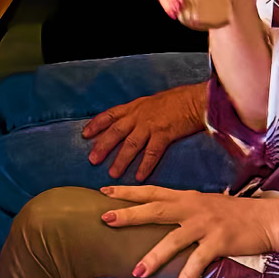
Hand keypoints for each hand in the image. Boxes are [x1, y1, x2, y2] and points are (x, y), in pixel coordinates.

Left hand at [81, 82, 208, 179]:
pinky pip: (152, 152)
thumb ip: (138, 113)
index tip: (85, 135)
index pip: (109, 115)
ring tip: (112, 173)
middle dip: (102, 146)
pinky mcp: (164, 134)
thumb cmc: (174, 101)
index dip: (96, 124)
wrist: (193, 100)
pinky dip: (144, 165)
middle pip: (115, 132)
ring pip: (131, 144)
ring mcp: (150, 125)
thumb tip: (129, 123)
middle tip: (92, 160)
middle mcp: (138, 116)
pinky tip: (138, 176)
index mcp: (134, 107)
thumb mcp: (150, 103)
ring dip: (121, 159)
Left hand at [100, 183, 278, 277]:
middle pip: (154, 209)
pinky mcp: (219, 241)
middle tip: (106, 218)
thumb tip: (161, 215)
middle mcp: (191, 207)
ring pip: (172, 239)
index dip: (128, 191)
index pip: (151, 192)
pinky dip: (188, 273)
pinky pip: (199, 260)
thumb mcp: (204, 205)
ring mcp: (205, 224)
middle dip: (129, 214)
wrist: (266, 219)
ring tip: (136, 271)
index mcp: (186, 197)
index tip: (104, 191)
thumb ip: (183, 209)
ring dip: (153, 256)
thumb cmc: (234, 214)